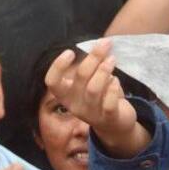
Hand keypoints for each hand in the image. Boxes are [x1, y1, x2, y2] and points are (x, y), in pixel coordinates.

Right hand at [45, 41, 148, 156]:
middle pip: (80, 77)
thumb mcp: (90, 83)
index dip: (58, 66)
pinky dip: (113, 88)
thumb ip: (91, 67)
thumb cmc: (100, 98)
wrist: (114, 126)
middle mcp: (75, 105)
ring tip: (112, 59)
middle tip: (106, 43)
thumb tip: (100, 43)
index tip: (71, 52)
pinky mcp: (108, 117)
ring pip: (94, 88)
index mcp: (66, 95)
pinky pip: (109, 102)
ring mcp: (91, 113)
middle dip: (94, 57)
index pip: (52, 82)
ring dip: (104, 69)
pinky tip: (116, 80)